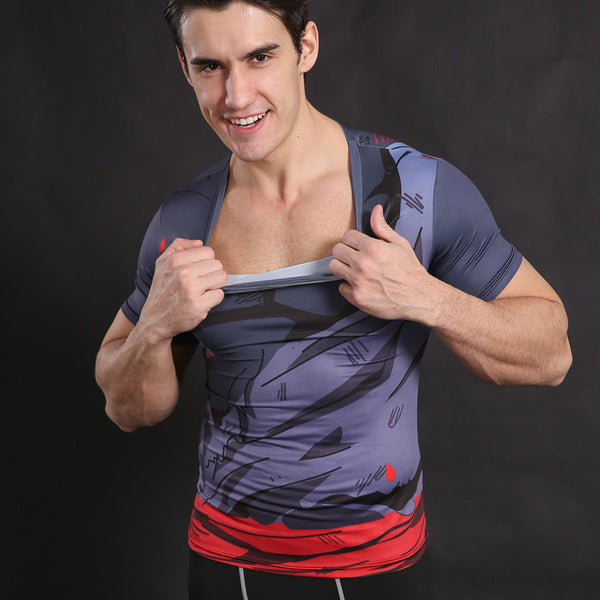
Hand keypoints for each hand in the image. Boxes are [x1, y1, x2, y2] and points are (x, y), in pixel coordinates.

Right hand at [138, 238, 227, 340]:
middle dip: (211, 274)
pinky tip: (201, 301)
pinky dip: (213, 299)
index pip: (208, 251)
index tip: (198, 271)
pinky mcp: (198, 306)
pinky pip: (220, 295)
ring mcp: (191, 290)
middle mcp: (182, 273)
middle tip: (200, 283)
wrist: (156, 320)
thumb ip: (178, 246)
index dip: (206, 262)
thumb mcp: (162, 264)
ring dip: (214, 286)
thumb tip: (199, 242)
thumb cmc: (162, 292)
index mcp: (175, 260)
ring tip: (201, 291)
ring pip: (222, 278)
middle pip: (218, 264)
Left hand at [330, 205, 440, 321]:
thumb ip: (382, 227)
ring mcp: (358, 281)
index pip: (346, 236)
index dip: (352, 239)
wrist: (418, 296)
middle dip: (345, 252)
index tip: (356, 245)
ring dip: (343, 267)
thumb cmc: (410, 271)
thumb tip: (376, 211)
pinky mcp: (357, 297)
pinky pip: (341, 287)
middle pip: (337, 250)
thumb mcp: (400, 244)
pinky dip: (349, 286)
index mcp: (373, 248)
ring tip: (355, 270)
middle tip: (355, 257)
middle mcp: (363, 263)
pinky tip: (361, 284)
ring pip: (334, 267)